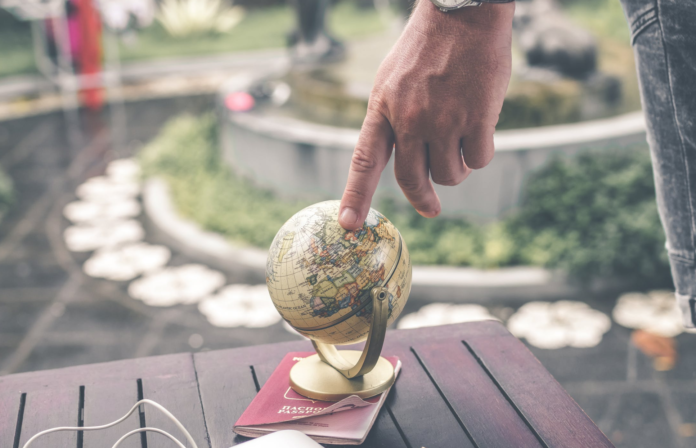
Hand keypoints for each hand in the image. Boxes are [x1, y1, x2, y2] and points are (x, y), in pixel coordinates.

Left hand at [338, 0, 513, 229]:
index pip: (365, 160)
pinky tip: (480, 128)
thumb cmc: (429, 46)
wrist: (463, 12)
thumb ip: (392, 119)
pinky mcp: (476, 118)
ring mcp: (443, 120)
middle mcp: (409, 119)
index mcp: (383, 108)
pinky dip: (480, 152)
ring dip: (457, 169)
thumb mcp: (392, 80)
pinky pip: (478, 159)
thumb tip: (407, 159)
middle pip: (411, 179)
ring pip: (449, 175)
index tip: (349, 224)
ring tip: (460, 142)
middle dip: (422, 199)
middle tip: (430, 208)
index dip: (356, 195)